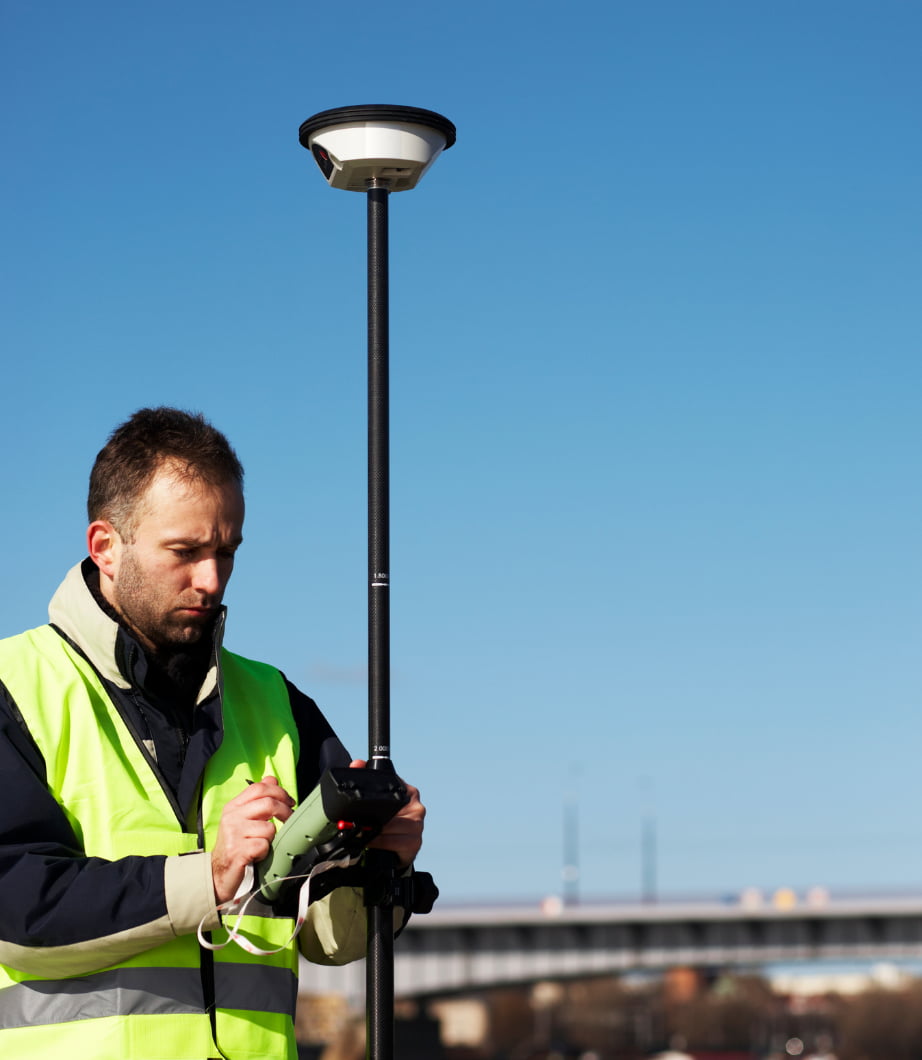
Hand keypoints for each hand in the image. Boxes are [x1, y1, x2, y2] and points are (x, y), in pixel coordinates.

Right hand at [211, 776, 294, 903]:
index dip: (279, 792)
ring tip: (262, 844)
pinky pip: (264, 845)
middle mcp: (231, 817)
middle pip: (268, 803)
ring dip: (271, 838)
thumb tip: (272, 779)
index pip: (259, 788)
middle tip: (290, 819)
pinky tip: (256, 855)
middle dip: (285, 811)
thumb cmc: (236, 845)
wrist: (218, 873)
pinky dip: (265, 851)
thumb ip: (257, 799)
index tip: (289, 802)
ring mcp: (233, 834)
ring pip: (269, 827)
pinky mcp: (237, 851)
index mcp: (233, 806)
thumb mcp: (243, 818)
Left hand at [350, 759, 424, 867]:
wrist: (397, 848)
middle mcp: (417, 807)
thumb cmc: (388, 821)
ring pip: (392, 827)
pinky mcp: (416, 843)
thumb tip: (357, 763)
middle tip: (355, 822)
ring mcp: (419, 826)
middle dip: (372, 817)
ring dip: (374, 832)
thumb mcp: (378, 798)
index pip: (393, 789)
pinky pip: (395, 842)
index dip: (375, 798)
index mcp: (409, 793)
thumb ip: (364, 775)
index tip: (360, 803)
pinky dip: (380, 843)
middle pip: (391, 811)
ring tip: (360, 832)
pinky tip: (370, 842)